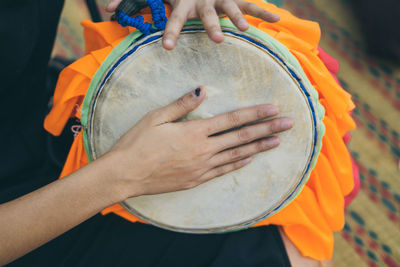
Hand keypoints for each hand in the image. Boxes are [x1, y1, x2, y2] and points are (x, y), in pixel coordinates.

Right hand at [105, 86, 292, 197]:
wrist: (125, 174)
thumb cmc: (137, 143)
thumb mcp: (156, 117)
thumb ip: (182, 104)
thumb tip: (202, 90)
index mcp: (194, 132)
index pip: (232, 120)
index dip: (254, 114)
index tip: (273, 109)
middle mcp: (203, 150)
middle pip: (241, 137)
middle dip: (267, 129)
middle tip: (288, 124)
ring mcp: (201, 167)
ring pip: (236, 155)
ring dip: (258, 147)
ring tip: (277, 142)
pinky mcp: (195, 180)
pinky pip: (222, 171)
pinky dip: (238, 164)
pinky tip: (249, 159)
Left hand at [106, 0, 279, 49]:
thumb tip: (105, 9)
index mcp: (182, 1)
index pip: (174, 18)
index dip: (171, 32)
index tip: (168, 48)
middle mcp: (203, 0)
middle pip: (208, 15)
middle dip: (213, 26)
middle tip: (217, 39)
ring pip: (232, 8)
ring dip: (240, 17)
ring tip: (246, 29)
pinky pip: (250, 4)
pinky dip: (263, 11)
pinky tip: (277, 20)